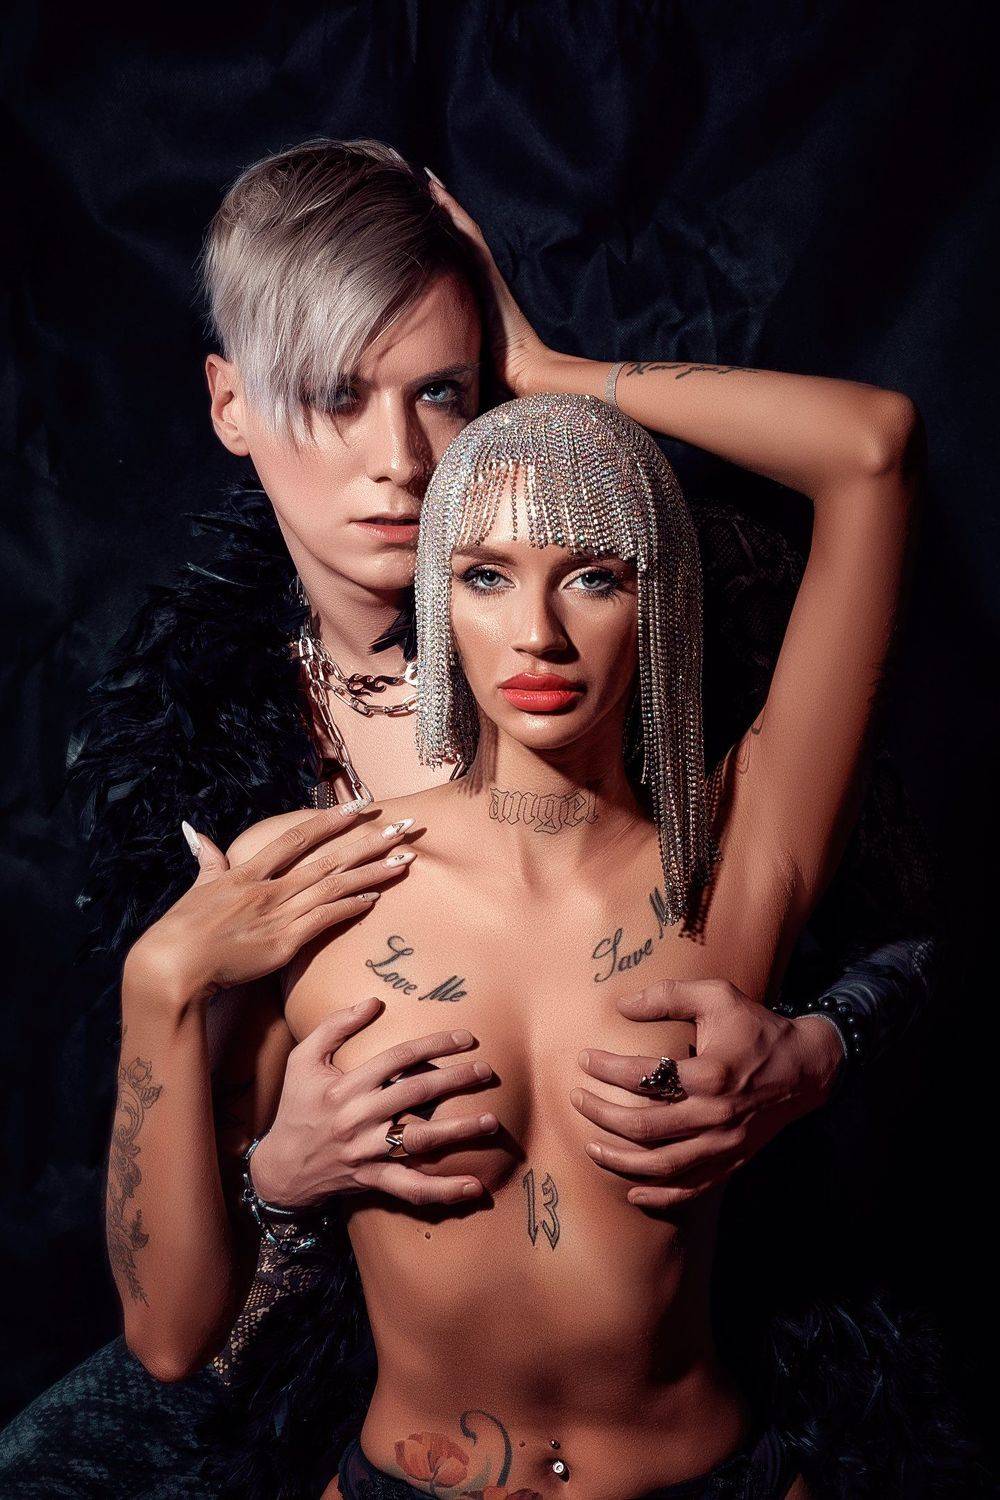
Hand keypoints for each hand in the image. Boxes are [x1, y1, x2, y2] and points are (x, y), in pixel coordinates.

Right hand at [124, 806, 414, 1005]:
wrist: (172, 966)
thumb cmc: (180, 930)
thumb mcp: (196, 888)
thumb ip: (206, 859)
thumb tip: (194, 830)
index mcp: (249, 872)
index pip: (299, 838)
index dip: (332, 820)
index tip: (361, 806)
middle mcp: (270, 888)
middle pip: (330, 857)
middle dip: (370, 841)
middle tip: (404, 826)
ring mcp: (279, 914)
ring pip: (336, 886)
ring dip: (373, 872)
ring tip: (406, 859)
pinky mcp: (284, 942)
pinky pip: (325, 919)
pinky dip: (351, 906)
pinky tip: (376, 897)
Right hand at [251, 995, 496, 1208]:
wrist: (279, 1168)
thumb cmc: (296, 1106)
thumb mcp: (302, 1059)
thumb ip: (334, 1026)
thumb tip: (374, 1001)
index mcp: (346, 1086)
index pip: (398, 1058)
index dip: (434, 1044)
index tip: (465, 1038)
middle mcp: (359, 1118)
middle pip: (416, 1092)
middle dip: (455, 1079)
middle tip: (486, 1070)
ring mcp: (367, 1151)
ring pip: (420, 1140)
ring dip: (459, 1131)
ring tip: (491, 1121)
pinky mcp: (373, 1179)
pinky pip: (411, 1188)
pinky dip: (443, 1191)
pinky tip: (474, 1187)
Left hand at [425, 168, 550, 397]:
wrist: (527, 371)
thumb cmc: (499, 371)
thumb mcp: (466, 351)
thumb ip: (451, 346)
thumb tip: (423, 363)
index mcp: (475, 294)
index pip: (454, 255)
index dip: (440, 232)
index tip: (420, 210)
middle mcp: (482, 278)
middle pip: (459, 235)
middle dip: (441, 209)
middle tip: (420, 180)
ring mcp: (487, 273)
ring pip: (463, 229)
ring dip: (445, 203)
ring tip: (425, 178)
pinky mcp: (489, 273)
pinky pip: (469, 236)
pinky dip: (454, 214)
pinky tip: (438, 194)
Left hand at [570, 978, 843, 1209]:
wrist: (807, 1068)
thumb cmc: (755, 1028)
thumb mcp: (717, 996)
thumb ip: (668, 995)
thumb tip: (621, 1005)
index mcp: (711, 1073)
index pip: (645, 1077)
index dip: (607, 1069)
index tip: (583, 1059)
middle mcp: (716, 1114)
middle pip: (645, 1127)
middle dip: (602, 1115)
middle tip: (577, 1100)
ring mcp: (724, 1143)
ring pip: (663, 1166)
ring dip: (620, 1160)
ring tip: (590, 1147)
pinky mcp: (732, 1161)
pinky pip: (691, 1188)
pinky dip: (660, 1195)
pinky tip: (632, 1189)